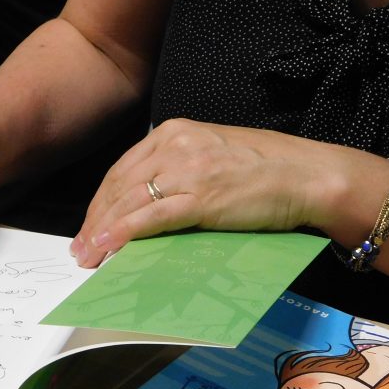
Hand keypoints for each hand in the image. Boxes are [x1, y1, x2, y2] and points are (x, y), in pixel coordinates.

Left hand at [70, 119, 354, 266]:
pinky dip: (123, 234)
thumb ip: (179, 172)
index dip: (101, 202)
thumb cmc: (269, 171)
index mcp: (175, 131)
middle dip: (95, 221)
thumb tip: (149, 207)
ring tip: (88, 257)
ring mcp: (186, 169)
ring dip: (102, 233)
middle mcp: (174, 144)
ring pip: (128, 202)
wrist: (307, 175)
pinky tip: (108, 248)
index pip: (123, 169)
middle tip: (80, 248)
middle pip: (118, 186)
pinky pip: (150, 217)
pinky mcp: (200, 196)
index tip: (90, 225)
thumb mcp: (213, 157)